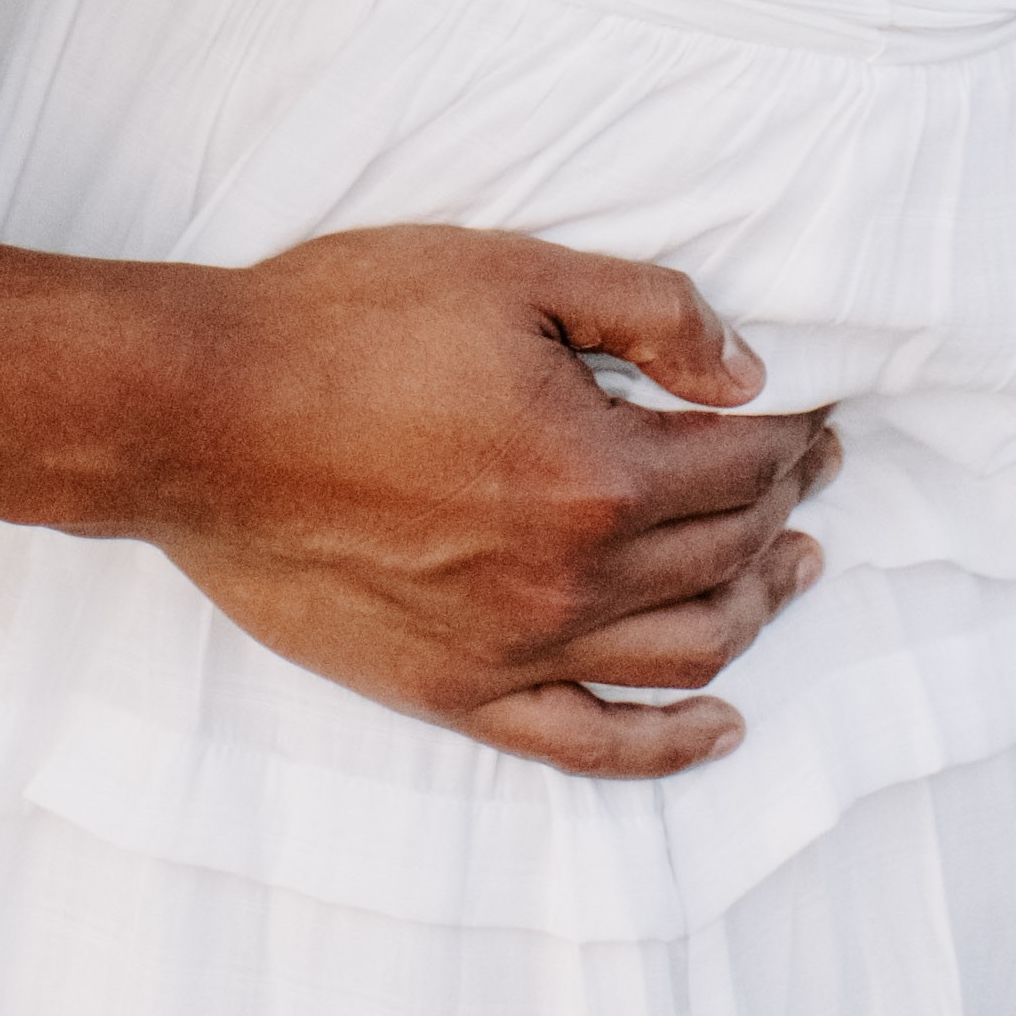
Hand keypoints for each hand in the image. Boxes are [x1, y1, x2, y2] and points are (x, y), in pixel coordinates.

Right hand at [145, 223, 839, 781]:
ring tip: (790, 571)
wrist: (203, 417)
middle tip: (809, 473)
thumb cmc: (344, 324)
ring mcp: (514, 650)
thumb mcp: (508, 271)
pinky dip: (670, 743)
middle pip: (724, 554)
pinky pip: (591, 744)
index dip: (790, 434)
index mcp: (593, 470)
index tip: (812, 413)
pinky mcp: (457, 693)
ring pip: (684, 653)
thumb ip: (645, 312)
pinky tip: (720, 725)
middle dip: (784, 508)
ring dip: (755, 611)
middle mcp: (570, 578)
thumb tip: (747, 371)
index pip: (738, 462)